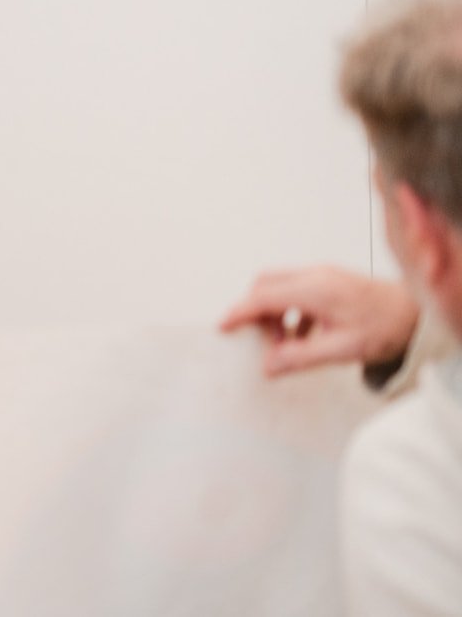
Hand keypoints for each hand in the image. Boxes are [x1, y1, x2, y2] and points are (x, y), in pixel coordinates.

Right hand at [219, 265, 420, 377]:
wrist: (418, 313)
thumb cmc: (386, 328)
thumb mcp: (341, 350)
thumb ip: (300, 357)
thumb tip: (268, 366)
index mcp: (315, 290)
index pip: (263, 297)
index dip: (239, 312)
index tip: (222, 326)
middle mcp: (315, 275)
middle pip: (265, 284)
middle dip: (255, 310)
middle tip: (257, 338)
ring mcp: (323, 273)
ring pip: (279, 284)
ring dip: (274, 311)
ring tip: (286, 341)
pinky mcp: (330, 278)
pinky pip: (296, 288)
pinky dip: (290, 309)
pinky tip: (304, 333)